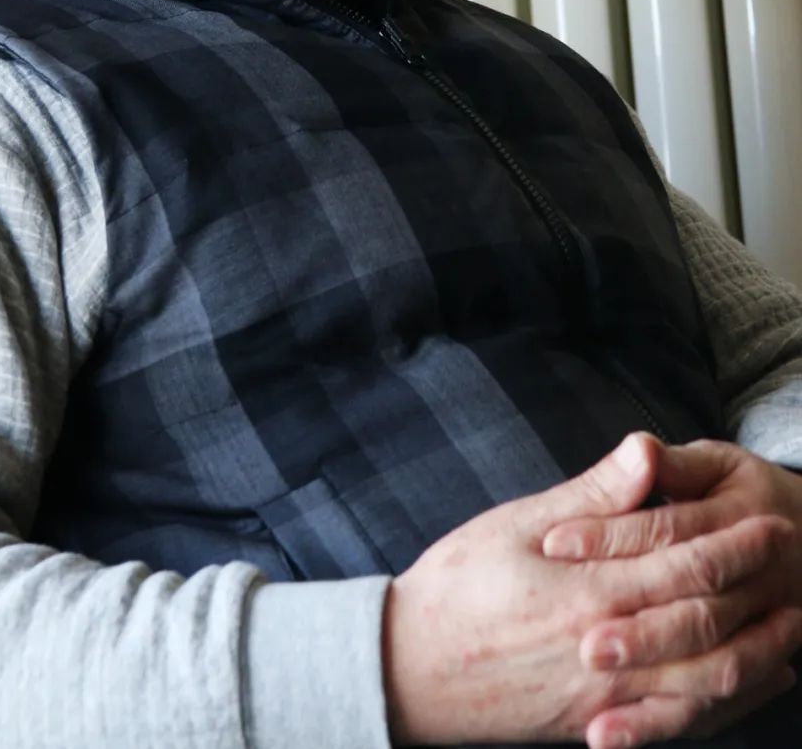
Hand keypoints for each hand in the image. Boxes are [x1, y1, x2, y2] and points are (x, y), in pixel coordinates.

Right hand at [381, 433, 799, 744]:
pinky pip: (677, 723)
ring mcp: (606, 700)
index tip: (772, 521)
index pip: (686, 565)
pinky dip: (721, 707)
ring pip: (705, 684)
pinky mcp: (596, 729)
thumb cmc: (456, 588)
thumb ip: (592, 495)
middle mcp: (608, 651)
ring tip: (792, 632)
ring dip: (757, 656)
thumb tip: (646, 450)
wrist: (408, 673)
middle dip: (759, 593)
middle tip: (795, 564)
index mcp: (590, 592)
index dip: (737, 544)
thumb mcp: (516, 525)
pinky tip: (742, 689)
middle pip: (709, 624)